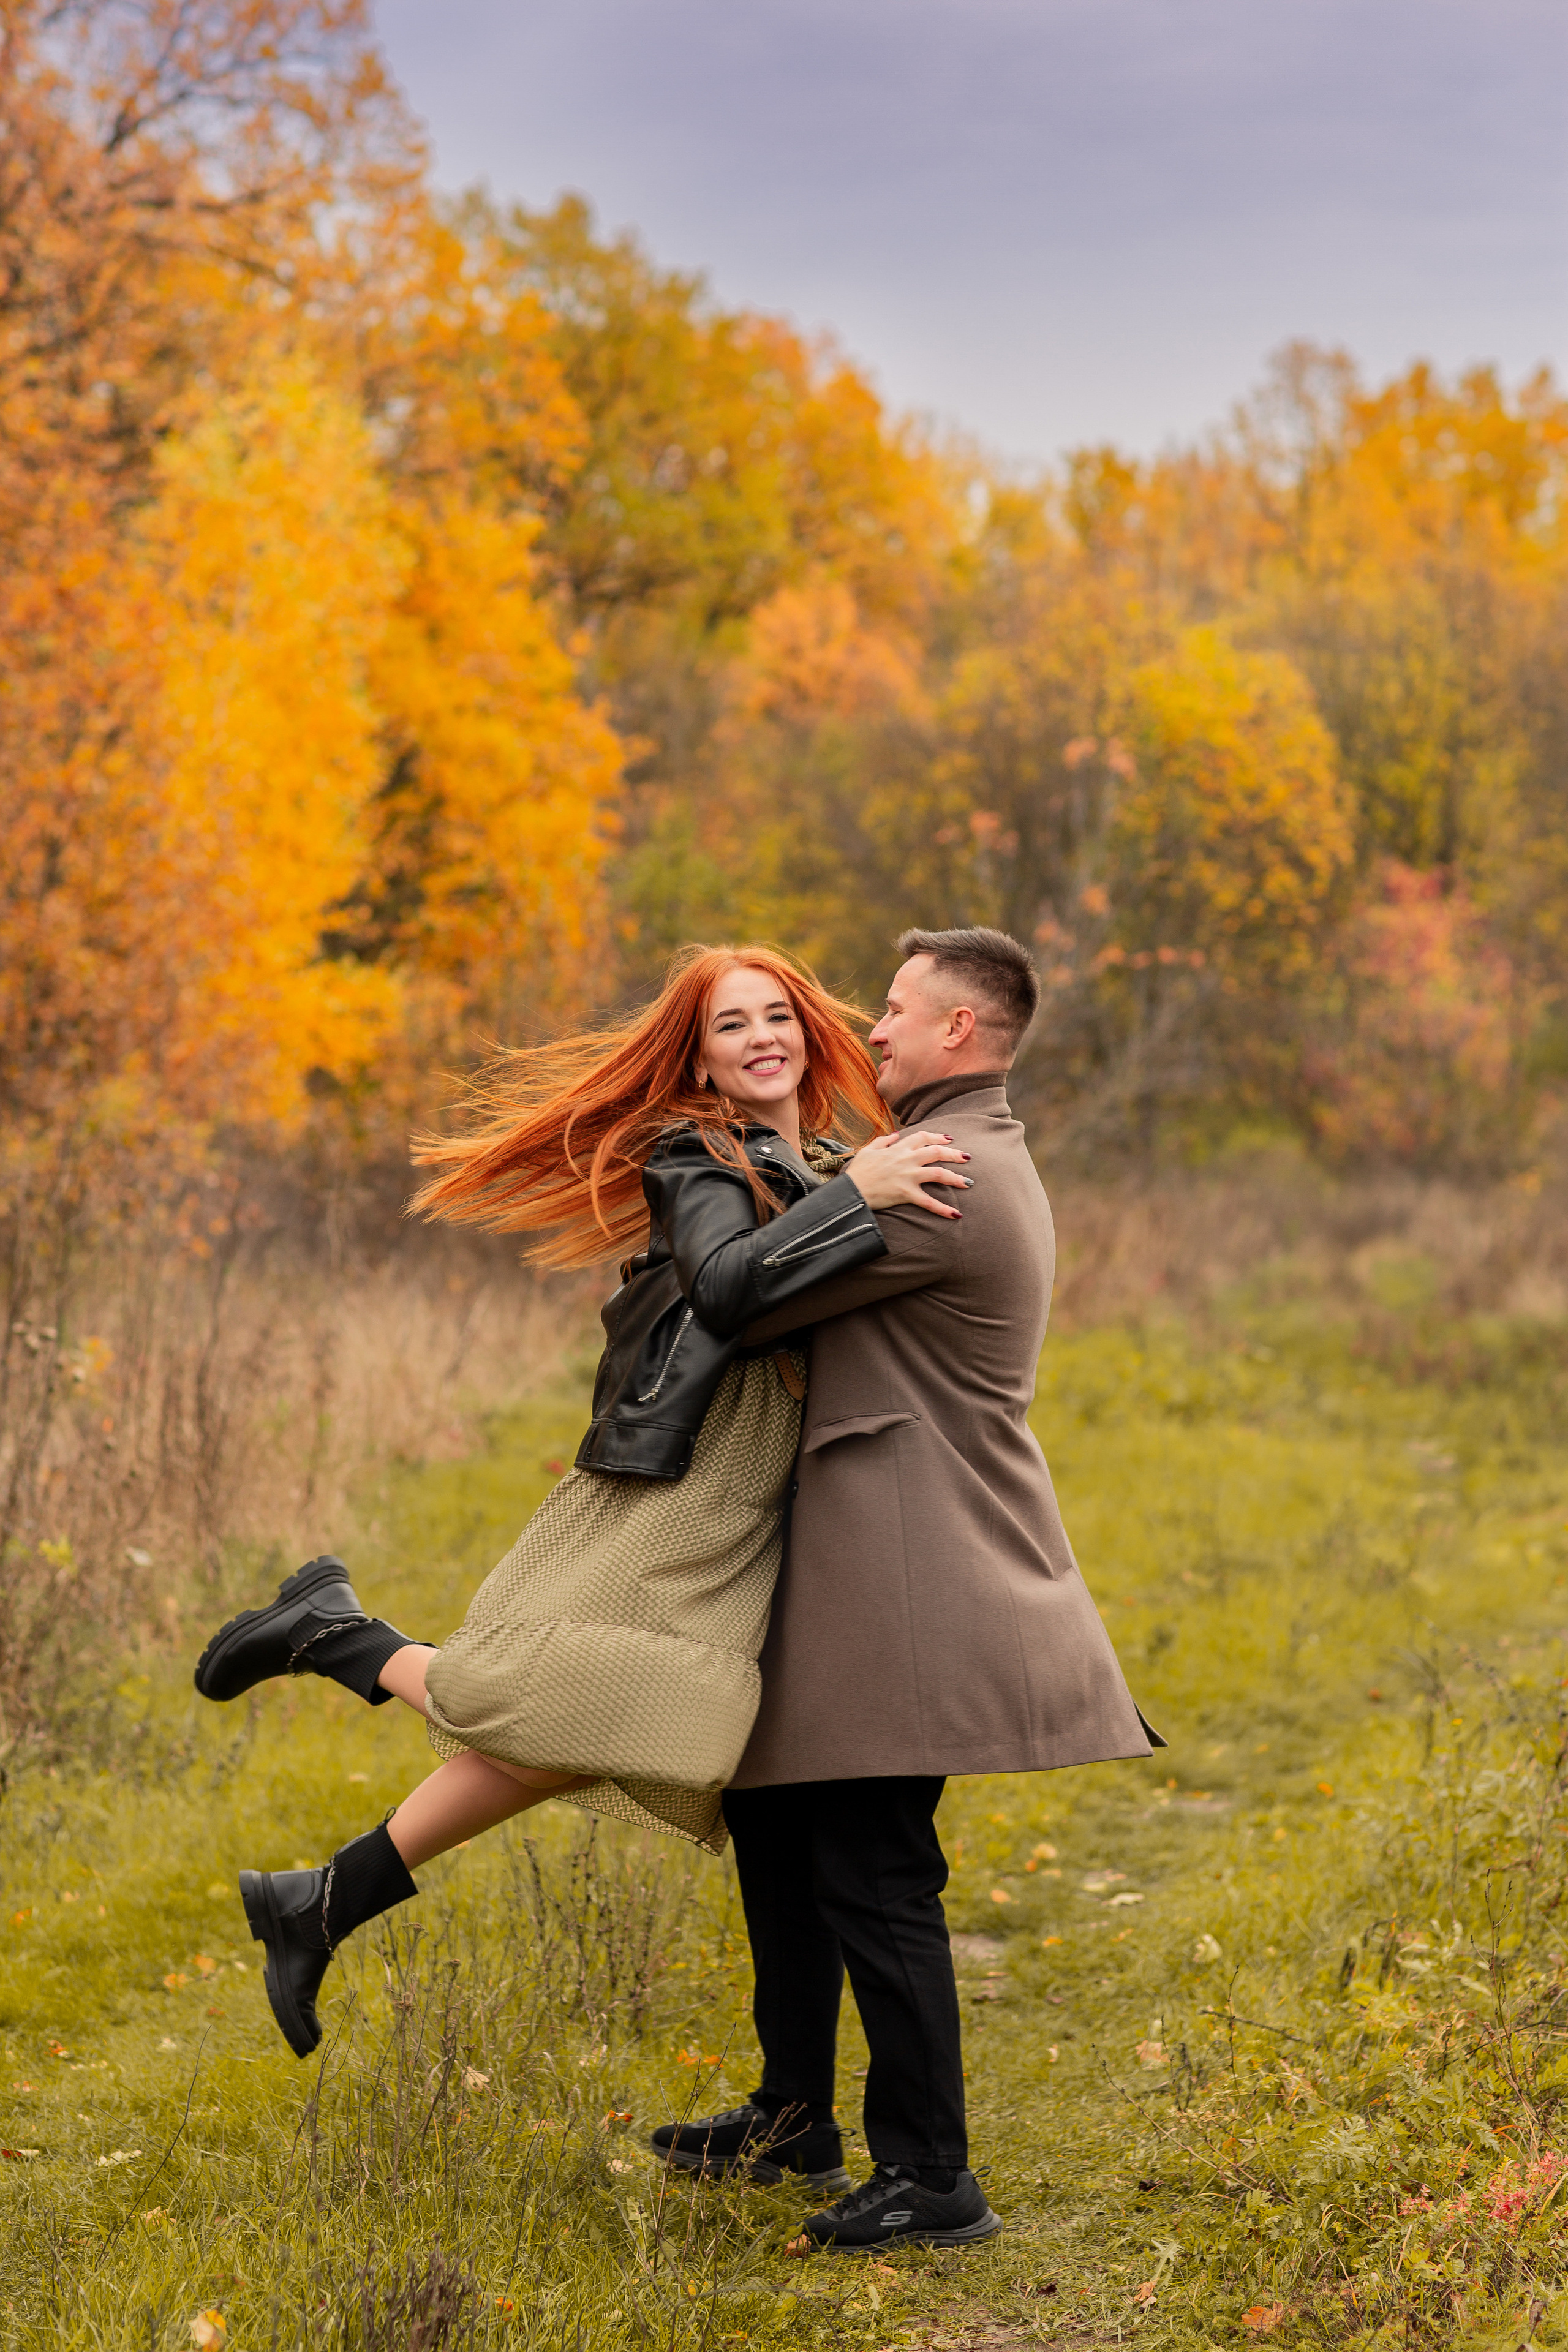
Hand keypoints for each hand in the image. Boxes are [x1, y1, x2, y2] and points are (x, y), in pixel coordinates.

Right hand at [843, 1129, 971, 1218]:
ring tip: (969, 1183)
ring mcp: (908, 1176)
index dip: (938, 1137)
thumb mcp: (867, 1150)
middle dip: (954, 1154)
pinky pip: (928, 1201)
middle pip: (936, 1152)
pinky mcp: (906, 1193)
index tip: (949, 1139)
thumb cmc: (858, 1172)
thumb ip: (883, 1141)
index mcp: (898, 1149)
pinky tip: (956, 1214)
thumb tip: (894, 1134)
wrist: (852, 1191)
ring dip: (956, 1178)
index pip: (923, 1137)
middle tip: (967, 1158)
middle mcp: (906, 1159)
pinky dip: (943, 1209)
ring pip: (938, 1173)